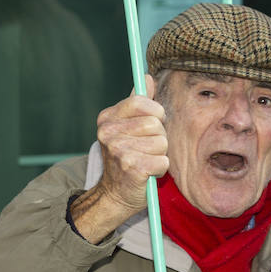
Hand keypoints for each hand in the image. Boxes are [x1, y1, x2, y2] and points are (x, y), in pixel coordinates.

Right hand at [70, 79, 168, 241]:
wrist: (115, 194)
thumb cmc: (126, 157)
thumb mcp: (127, 127)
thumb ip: (138, 102)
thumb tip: (147, 76)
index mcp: (107, 118)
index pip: (143, 102)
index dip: (154, 114)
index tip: (149, 126)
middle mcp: (108, 132)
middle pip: (156, 123)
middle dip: (158, 137)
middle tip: (146, 149)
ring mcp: (119, 150)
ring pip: (162, 142)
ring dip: (159, 154)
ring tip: (146, 160)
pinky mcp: (132, 168)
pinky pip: (163, 161)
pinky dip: (160, 169)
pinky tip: (147, 173)